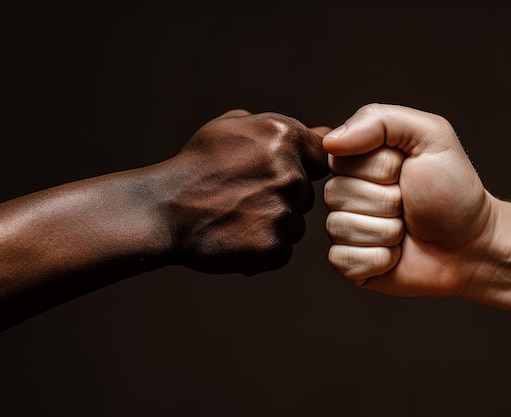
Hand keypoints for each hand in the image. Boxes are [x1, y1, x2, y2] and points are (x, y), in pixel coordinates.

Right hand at [162, 110, 328, 274]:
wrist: (163, 210)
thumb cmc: (195, 166)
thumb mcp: (230, 127)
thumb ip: (277, 129)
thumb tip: (321, 132)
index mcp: (285, 136)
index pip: (321, 158)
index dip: (301, 169)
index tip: (271, 176)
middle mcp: (290, 173)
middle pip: (306, 194)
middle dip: (282, 198)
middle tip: (242, 198)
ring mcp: (283, 212)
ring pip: (295, 224)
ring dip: (273, 225)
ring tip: (236, 218)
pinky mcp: (273, 247)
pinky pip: (282, 250)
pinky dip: (263, 249)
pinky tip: (236, 237)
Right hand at [324, 104, 493, 295]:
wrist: (474, 244)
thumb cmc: (454, 190)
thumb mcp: (430, 136)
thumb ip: (380, 121)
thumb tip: (331, 141)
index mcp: (358, 160)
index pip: (340, 158)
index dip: (381, 169)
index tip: (406, 172)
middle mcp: (346, 192)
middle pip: (337, 193)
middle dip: (386, 201)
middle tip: (409, 204)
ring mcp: (346, 229)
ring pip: (340, 227)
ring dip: (386, 231)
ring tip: (405, 229)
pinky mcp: (349, 263)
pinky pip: (343, 259)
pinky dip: (378, 259)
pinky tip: (397, 255)